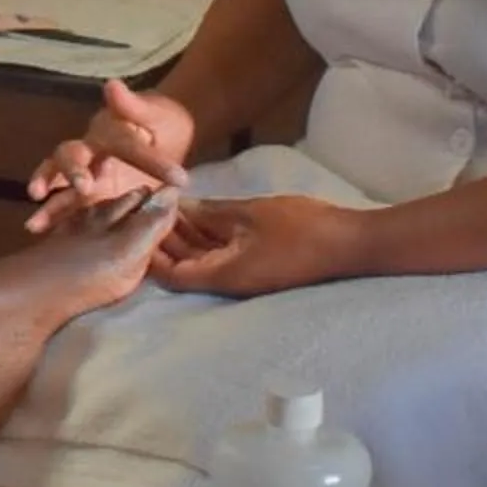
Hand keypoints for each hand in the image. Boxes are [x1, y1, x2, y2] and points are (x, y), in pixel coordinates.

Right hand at [25, 79, 194, 232]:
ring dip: (50, 201)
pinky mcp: (88, 197)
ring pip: (59, 183)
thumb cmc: (160, 123)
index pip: (125, 144)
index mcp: (111, 131)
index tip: (180, 177)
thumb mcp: (157, 113)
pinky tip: (39, 231)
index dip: (150, 160)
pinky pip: (66, 206)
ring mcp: (87, 175)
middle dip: (73, 171)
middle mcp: (91, 152)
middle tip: (83, 185)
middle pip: (71, 156)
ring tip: (36, 219)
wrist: (162, 137)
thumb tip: (111, 85)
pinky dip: (52, 217)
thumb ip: (136, 105)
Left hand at [150, 195, 353, 296]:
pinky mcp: (257, 265)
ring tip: (166, 206)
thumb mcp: (250, 213)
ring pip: (202, 258)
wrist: (350, 243)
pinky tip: (197, 213)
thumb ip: (212, 213)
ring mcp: (244, 274)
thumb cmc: (302, 228)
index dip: (150, 253)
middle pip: (183, 266)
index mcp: (223, 274)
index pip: (171, 275)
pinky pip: (221, 253)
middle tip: (147, 208)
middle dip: (163, 240)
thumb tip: (180, 209)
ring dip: (184, 237)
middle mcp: (229, 280)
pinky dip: (206, 236)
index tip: (136, 225)